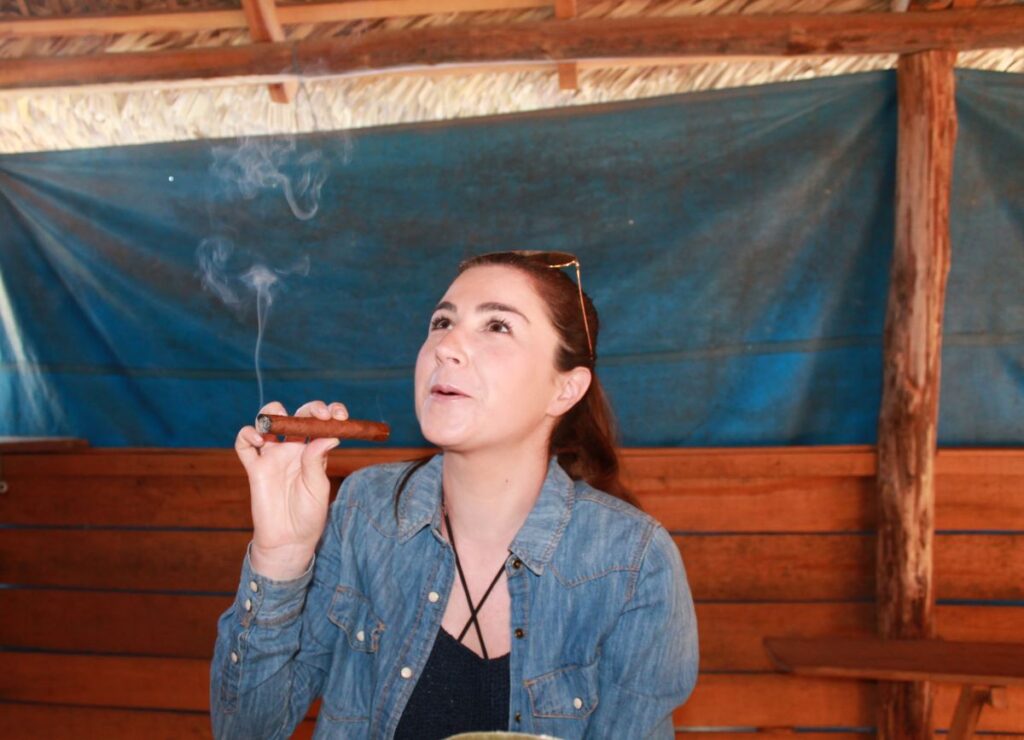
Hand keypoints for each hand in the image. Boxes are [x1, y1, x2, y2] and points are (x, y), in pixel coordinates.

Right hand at [234, 399, 348, 579]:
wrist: (289, 539)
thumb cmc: (309, 515)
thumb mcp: (317, 487)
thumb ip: (317, 461)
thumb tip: (331, 436)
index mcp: (313, 451)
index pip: (320, 423)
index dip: (329, 412)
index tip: (339, 415)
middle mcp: (293, 448)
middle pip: (296, 416)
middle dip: (310, 408)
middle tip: (321, 415)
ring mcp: (272, 456)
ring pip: (267, 422)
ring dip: (272, 413)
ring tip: (280, 422)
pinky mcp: (254, 468)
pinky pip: (244, 444)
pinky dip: (247, 434)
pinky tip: (259, 441)